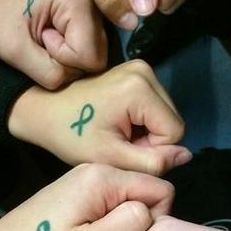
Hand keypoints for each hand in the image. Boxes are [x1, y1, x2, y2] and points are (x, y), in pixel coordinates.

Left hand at [0, 0, 106, 89]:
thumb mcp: (16, 51)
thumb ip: (50, 72)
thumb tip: (79, 86)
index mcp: (79, 1)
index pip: (89, 56)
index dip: (62, 59)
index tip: (38, 40)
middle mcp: (96, 7)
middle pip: (97, 60)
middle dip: (66, 62)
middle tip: (41, 44)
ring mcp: (97, 18)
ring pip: (95, 63)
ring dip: (66, 62)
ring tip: (44, 43)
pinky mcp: (93, 29)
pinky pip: (90, 61)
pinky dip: (69, 61)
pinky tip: (53, 46)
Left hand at [0, 163, 173, 230]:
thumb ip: (132, 222)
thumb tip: (152, 210)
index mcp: (102, 178)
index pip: (161, 187)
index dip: (158, 219)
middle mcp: (95, 170)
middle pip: (145, 191)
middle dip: (141, 222)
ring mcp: (83, 180)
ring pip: (129, 200)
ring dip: (124, 226)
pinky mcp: (75, 194)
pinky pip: (111, 204)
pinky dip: (109, 225)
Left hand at [8, 60, 190, 175]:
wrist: (44, 108)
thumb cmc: (72, 135)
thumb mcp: (111, 157)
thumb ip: (153, 162)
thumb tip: (186, 156)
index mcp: (140, 88)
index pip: (175, 132)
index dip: (154, 149)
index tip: (123, 149)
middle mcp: (146, 71)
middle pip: (172, 121)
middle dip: (151, 139)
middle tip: (118, 143)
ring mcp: (141, 68)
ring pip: (166, 115)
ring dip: (147, 131)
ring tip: (116, 133)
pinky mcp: (136, 71)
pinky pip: (156, 105)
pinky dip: (142, 120)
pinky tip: (118, 122)